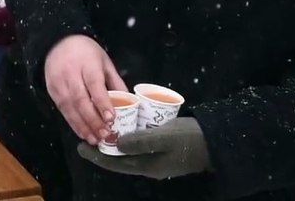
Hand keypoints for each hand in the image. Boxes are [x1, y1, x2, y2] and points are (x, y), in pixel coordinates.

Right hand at [45, 35, 126, 144]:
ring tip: (95, 139)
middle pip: (80, 100)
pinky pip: (62, 110)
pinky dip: (73, 123)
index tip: (111, 119)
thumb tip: (129, 102)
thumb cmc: (86, 52)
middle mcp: (70, 74)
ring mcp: (58, 83)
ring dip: (83, 126)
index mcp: (87, 64)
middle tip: (105, 135)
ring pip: (70, 108)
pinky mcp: (51, 90)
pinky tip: (82, 133)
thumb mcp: (104, 61)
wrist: (57, 41)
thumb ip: (115, 81)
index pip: (94, 85)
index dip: (102, 103)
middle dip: (93, 120)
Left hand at [76, 118, 210, 178]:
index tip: (79, 146)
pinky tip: (125, 128)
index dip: (96, 156)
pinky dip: (129, 139)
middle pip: (120, 159)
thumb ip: (140, 141)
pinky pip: (140, 147)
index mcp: (146, 166)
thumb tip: (116, 143)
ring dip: (115, 144)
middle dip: (103, 150)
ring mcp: (157, 160)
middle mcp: (149, 166)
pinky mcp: (163, 152)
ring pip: (129, 153)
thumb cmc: (188, 139)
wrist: (215, 143)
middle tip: (87, 136)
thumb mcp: (163, 137)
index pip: (115, 163)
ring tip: (102, 131)